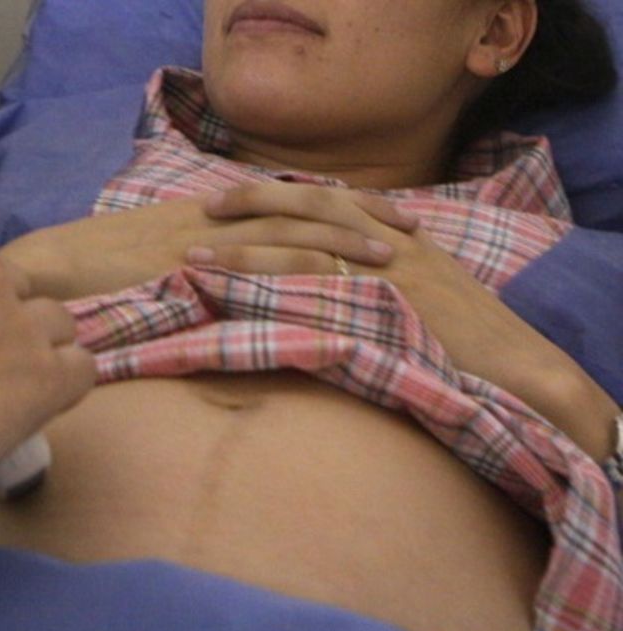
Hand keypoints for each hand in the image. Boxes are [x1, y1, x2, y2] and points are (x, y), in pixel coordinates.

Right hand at [0, 192, 417, 300]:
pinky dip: (298, 274)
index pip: (289, 200)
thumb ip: (203, 259)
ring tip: (393, 256)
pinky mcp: (193, 266)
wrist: (55, 266)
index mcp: (213, 212)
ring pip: (289, 232)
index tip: (383, 215)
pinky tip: (335, 286)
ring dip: (343, 241)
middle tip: (413, 230)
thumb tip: (232, 276)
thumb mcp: (159, 255)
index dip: (340, 206)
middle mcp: (218, 217)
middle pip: (303, 206)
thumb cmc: (100, 266)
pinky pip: (254, 266)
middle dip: (360, 216)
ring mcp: (207, 239)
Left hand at [198, 182, 618, 459]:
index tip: (235, 194)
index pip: (326, 199)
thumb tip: (336, 269)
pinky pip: (310, 293)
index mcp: (394, 232)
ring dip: (243, 251)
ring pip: (300, 248)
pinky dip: (266, 291)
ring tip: (194, 255)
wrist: (509, 362)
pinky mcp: (374, 308)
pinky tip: (227, 295)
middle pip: (307, 209)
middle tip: (204, 209)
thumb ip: (379, 268)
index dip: (278, 194)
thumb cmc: (461, 332)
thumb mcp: (422, 284)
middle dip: (253, 205)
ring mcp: (381, 273)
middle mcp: (385, 240)